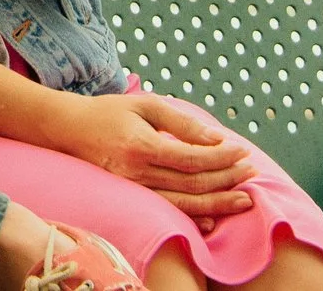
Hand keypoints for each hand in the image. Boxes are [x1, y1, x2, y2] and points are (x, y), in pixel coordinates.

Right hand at [39, 92, 256, 223]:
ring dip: (218, 202)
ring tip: (245, 199)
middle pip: (192, 183)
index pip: (192, 157)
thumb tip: (216, 139)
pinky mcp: (132, 198)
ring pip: (184, 203)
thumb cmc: (110, 112)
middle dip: (227, 178)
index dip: (221, 156)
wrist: (70, 130)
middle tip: (252, 172)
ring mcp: (133, 189)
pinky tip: (214, 219)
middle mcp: (137, 172)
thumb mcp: (145, 104)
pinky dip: (194, 218)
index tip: (243, 151)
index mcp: (142, 145)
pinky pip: (167, 212)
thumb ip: (181, 122)